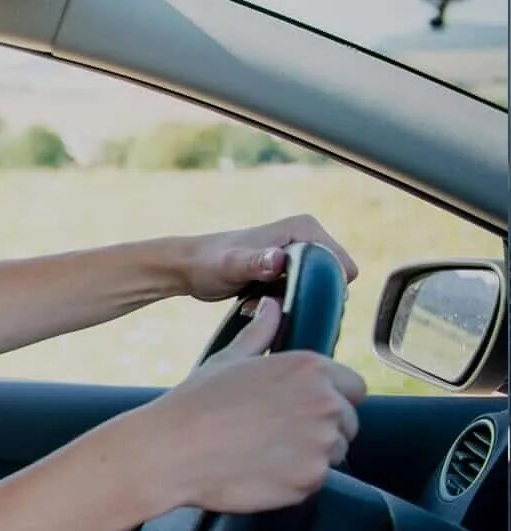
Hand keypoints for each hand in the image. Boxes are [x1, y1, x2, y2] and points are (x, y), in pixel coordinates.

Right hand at [125, 297, 366, 515]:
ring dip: (310, 455)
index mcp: (310, 369)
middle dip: (321, 429)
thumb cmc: (195, 404)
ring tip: (265, 452)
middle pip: (348, 422)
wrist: (171, 451)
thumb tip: (270, 307)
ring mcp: (320, 443)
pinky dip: (294, 479)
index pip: (354, 387)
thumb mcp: (227, 360)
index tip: (302, 407)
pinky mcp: (311, 478)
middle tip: (275, 433)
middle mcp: (325, 403)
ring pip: (334, 452)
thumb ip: (260, 333)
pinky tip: (261, 469)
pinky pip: (315, 479)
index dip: (331, 398)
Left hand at [175, 214, 359, 301]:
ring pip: (316, 290)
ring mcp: (299, 254)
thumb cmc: (207, 263)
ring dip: (292, 301)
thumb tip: (278, 260)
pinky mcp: (290, 269)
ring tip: (260, 299)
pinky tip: (258, 300)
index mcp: (304, 228)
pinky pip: (301, 294)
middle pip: (332, 281)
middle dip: (305, 296)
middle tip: (269, 298)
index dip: (322, 287)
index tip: (288, 294)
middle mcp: (307, 237)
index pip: (342, 266)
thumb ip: (255, 263)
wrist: (187, 267)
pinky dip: (283, 302)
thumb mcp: (231, 266)